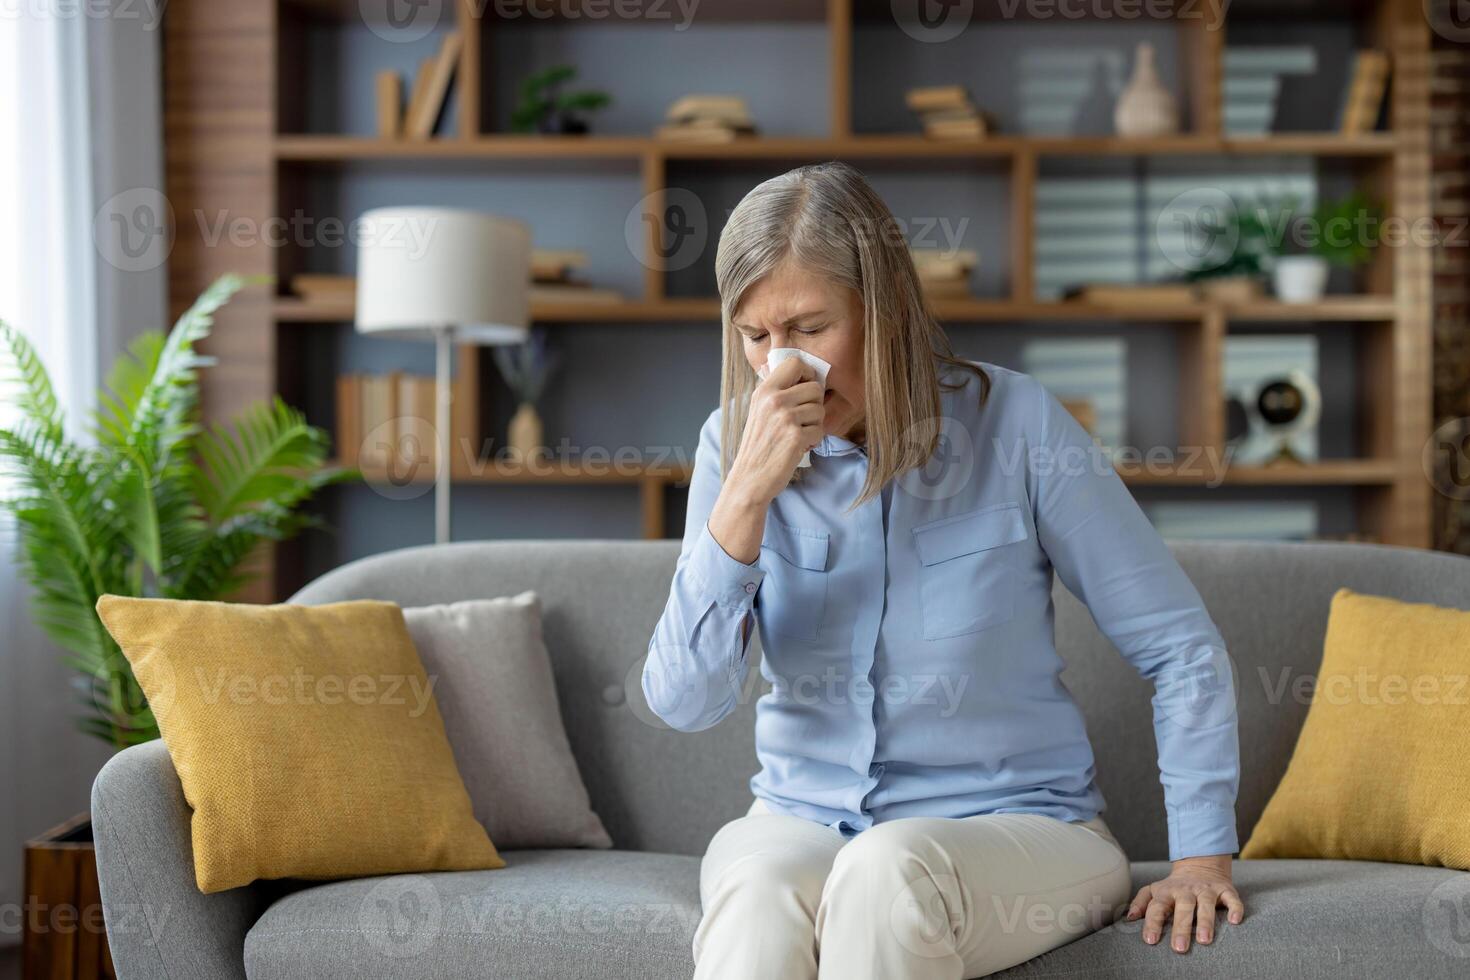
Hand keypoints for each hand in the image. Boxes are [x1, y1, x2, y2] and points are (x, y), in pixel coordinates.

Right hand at [725, 356, 824, 506]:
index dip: (807, 374)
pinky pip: (820, 430)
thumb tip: (797, 369)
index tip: (804, 389)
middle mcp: (774, 400)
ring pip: (819, 410)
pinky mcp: (796, 436)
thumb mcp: (758, 410)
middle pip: (815, 387)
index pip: (795, 363)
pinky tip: (798, 447)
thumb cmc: (758, 445)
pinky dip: (813, 441)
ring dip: (814, 426)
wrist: (750, 478)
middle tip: (802, 420)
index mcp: (764, 390)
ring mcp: (785, 418)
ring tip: (797, 435)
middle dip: (814, 406)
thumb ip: (775, 390)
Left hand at [1125, 854, 1243, 952]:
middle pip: (1183, 907)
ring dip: (1205, 921)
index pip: (1157, 907)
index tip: (1151, 940)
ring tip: (1204, 940)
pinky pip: (1231, 899)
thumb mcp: (1154, 890)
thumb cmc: (1174, 887)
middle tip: (1179, 948)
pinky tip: (1235, 921)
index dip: (1153, 923)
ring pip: (1206, 904)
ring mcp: (1206, 889)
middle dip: (1181, 927)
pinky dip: (1234, 909)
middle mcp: (1186, 890)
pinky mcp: (1225, 890)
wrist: (1200, 865)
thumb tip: (1129, 918)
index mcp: (1167, 892)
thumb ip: (1141, 902)